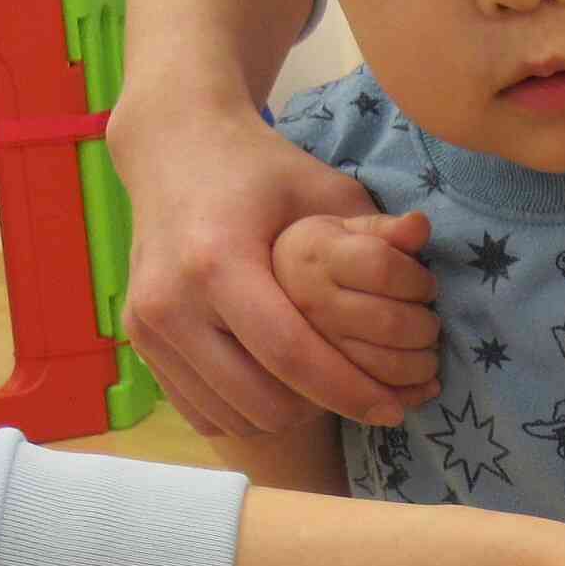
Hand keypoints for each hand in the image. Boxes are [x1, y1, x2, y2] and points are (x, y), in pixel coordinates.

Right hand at [106, 89, 437, 433]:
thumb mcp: (322, 188)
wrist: (174, 149)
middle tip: (356, 394)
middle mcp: (172, 299)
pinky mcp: (138, 340)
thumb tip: (426, 238)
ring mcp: (147, 324)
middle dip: (320, 409)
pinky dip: (243, 411)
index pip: (290, 355)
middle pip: (260, 400)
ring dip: (283, 414)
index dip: (346, 392)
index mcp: (218, 260)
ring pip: (231, 416)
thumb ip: (373, 228)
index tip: (391, 411)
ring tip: (319, 388)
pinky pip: (200, 411)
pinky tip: (276, 386)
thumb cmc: (260, 171)